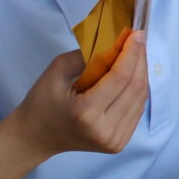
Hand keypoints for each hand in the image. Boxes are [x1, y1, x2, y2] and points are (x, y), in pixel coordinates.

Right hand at [8, 31, 149, 158]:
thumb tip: (117, 44)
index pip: (121, 77)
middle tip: (139, 40)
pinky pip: (137, 110)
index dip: (132, 53)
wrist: (36, 137)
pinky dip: (137, 90)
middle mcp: (105, 130)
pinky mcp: (119, 144)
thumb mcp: (57, 71)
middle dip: (140, 60)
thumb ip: (87, 56)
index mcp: (86, 112)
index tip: (137, 34)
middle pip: (135, 88)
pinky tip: (132, 75)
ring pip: (141, 99)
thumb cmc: (42, 102)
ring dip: (142, 74)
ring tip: (136, 54)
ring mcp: (114, 140)